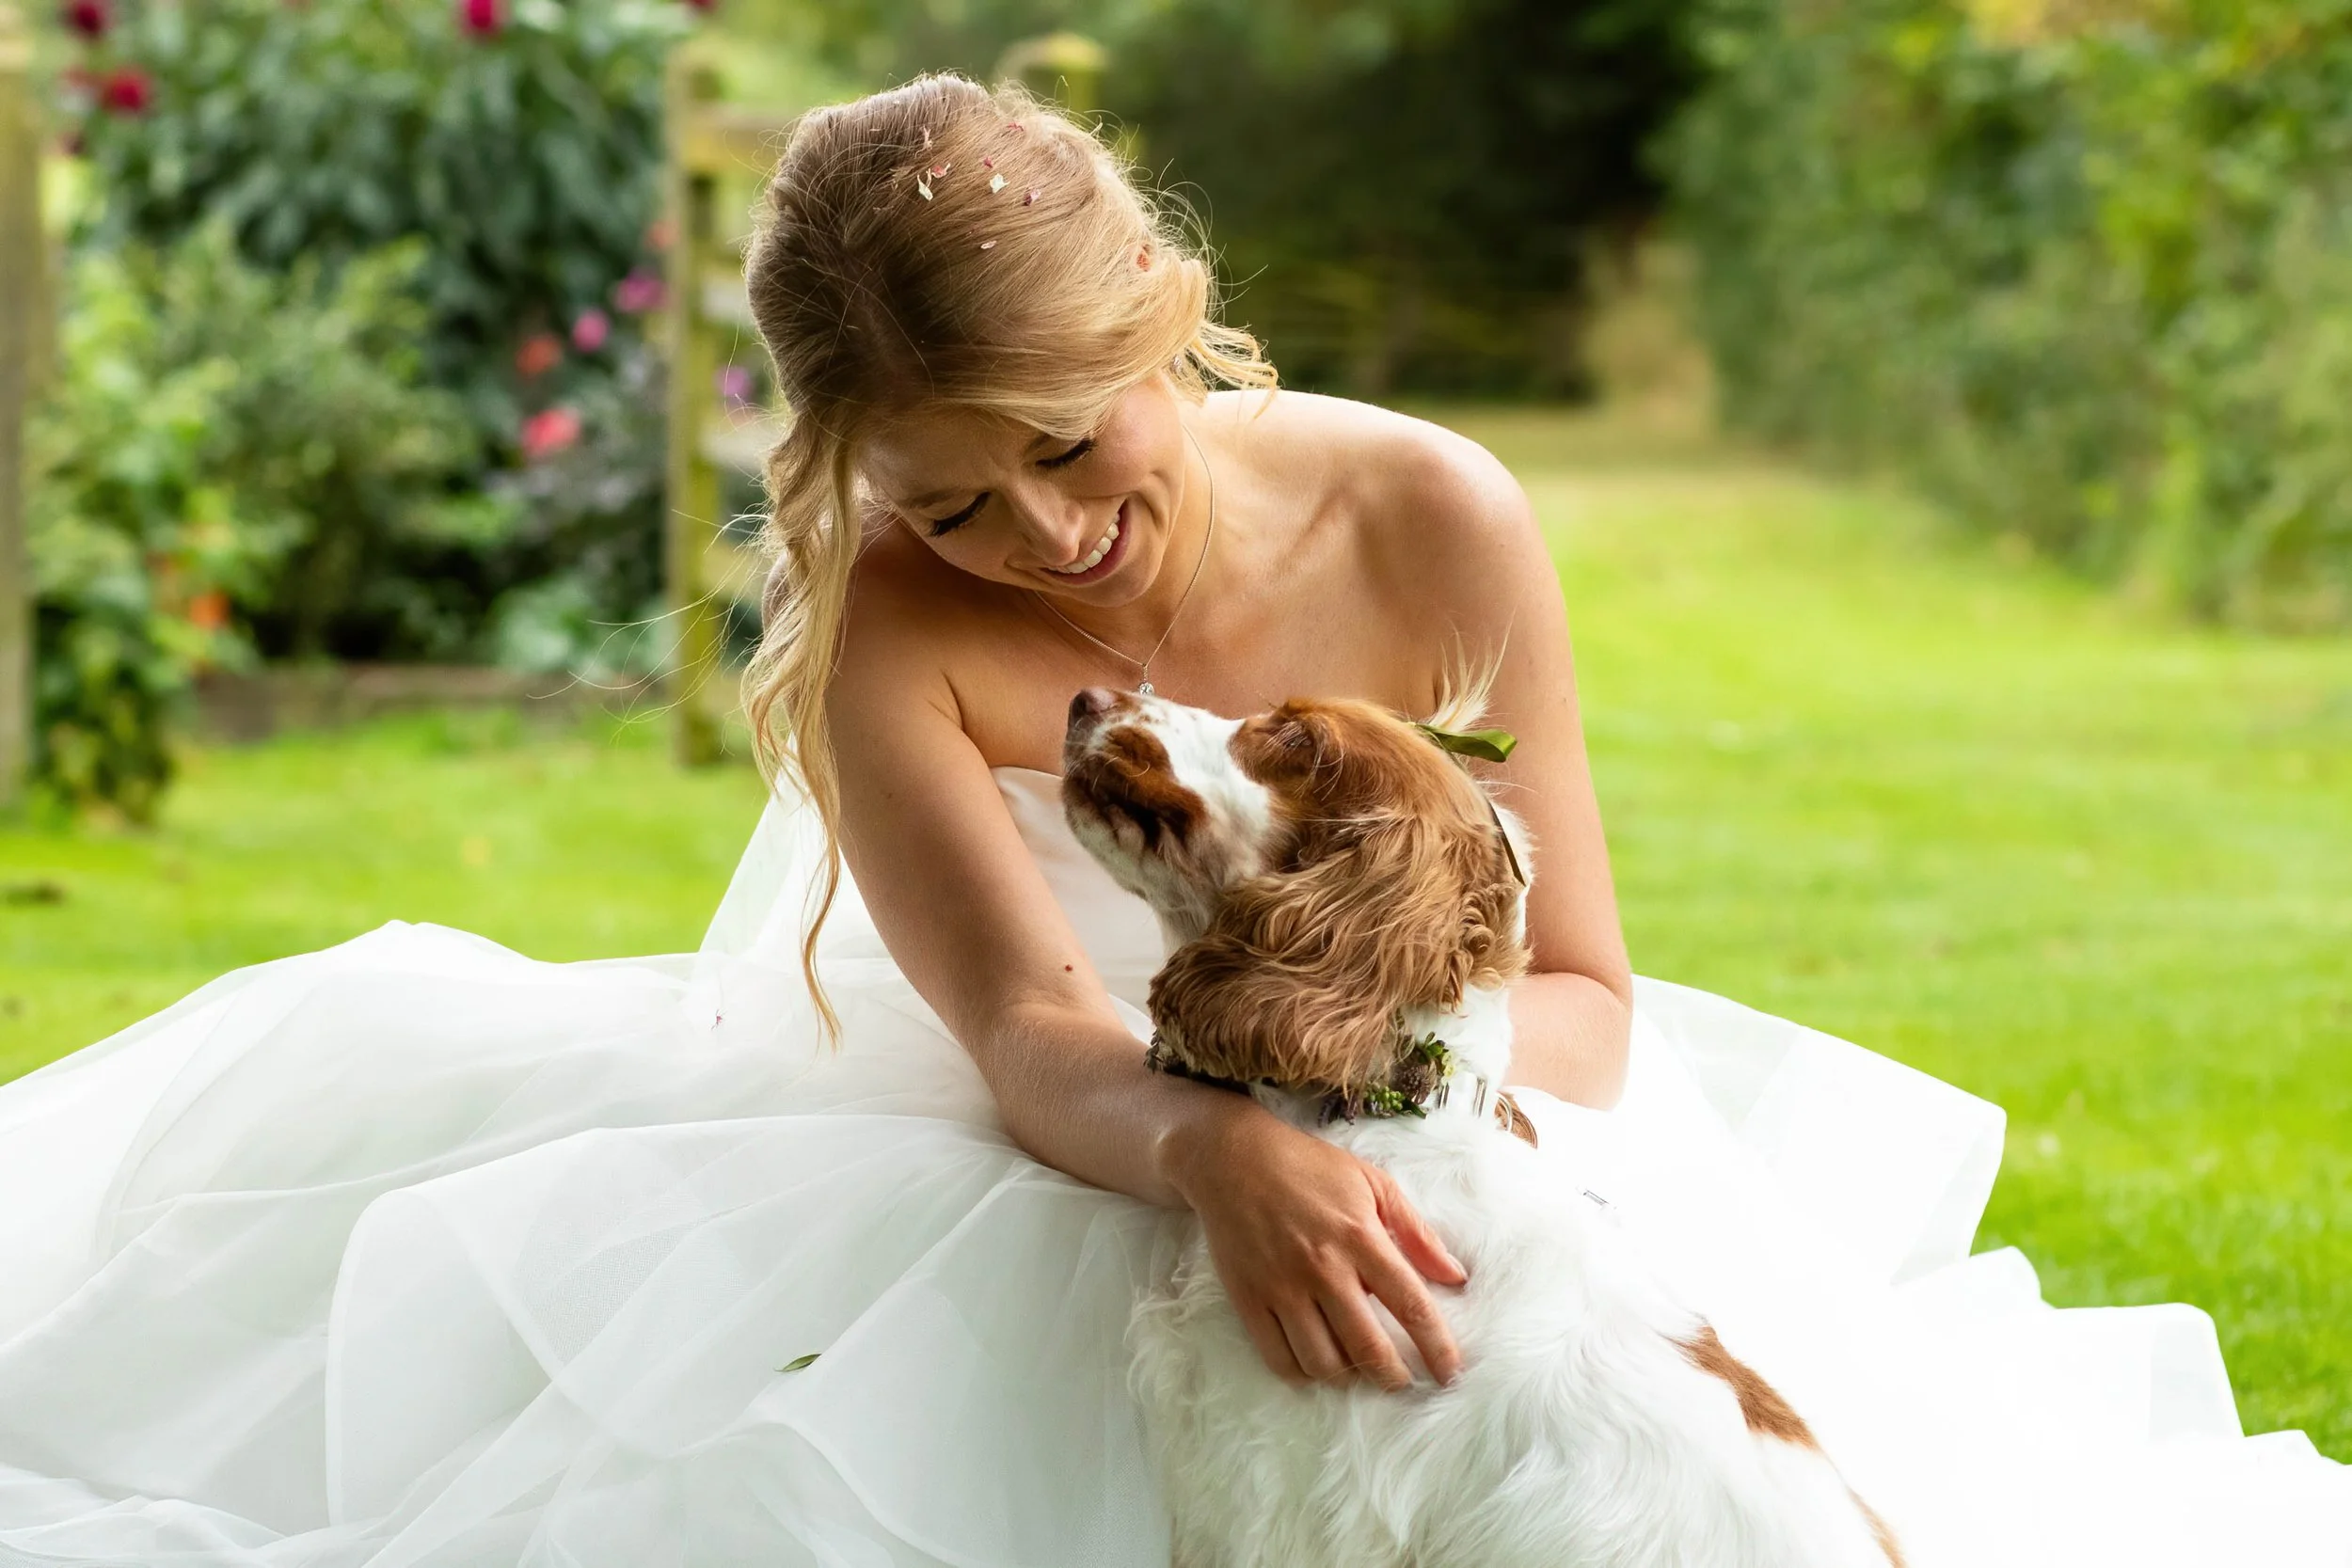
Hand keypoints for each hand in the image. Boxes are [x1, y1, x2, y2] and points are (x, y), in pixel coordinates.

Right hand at [1164, 1103, 1466, 1390]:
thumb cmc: (1310, 1168)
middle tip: (1403, 1383)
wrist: (1233, 1159)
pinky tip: (1316, 1364)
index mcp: (1361, 1237)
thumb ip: (1418, 1233)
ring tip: (1358, 1371)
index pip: (1410, 1305)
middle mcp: (1323, 1268)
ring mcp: (1282, 1286)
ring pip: (1322, 1362)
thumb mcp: (1374, 1184)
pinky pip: (1278, 1358)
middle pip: (1367, 1347)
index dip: (1436, 1347)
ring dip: (1348, 1378)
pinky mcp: (1249, 1298)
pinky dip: (1302, 1374)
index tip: (1449, 1374)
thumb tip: (1456, 1277)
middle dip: (1393, 1377)